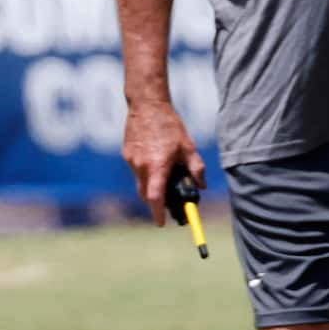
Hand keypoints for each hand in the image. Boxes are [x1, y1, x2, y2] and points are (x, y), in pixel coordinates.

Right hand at [122, 99, 203, 227]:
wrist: (147, 106)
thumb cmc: (170, 126)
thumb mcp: (188, 147)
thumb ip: (196, 168)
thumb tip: (201, 186)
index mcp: (157, 167)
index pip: (155, 198)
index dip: (157, 213)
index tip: (161, 224)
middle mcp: (141, 167)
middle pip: (146, 194)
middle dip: (156, 202)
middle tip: (168, 203)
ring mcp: (131, 161)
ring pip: (140, 183)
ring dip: (152, 186)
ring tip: (166, 175)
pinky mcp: (127, 155)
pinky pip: (136, 170)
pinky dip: (146, 172)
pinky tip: (157, 159)